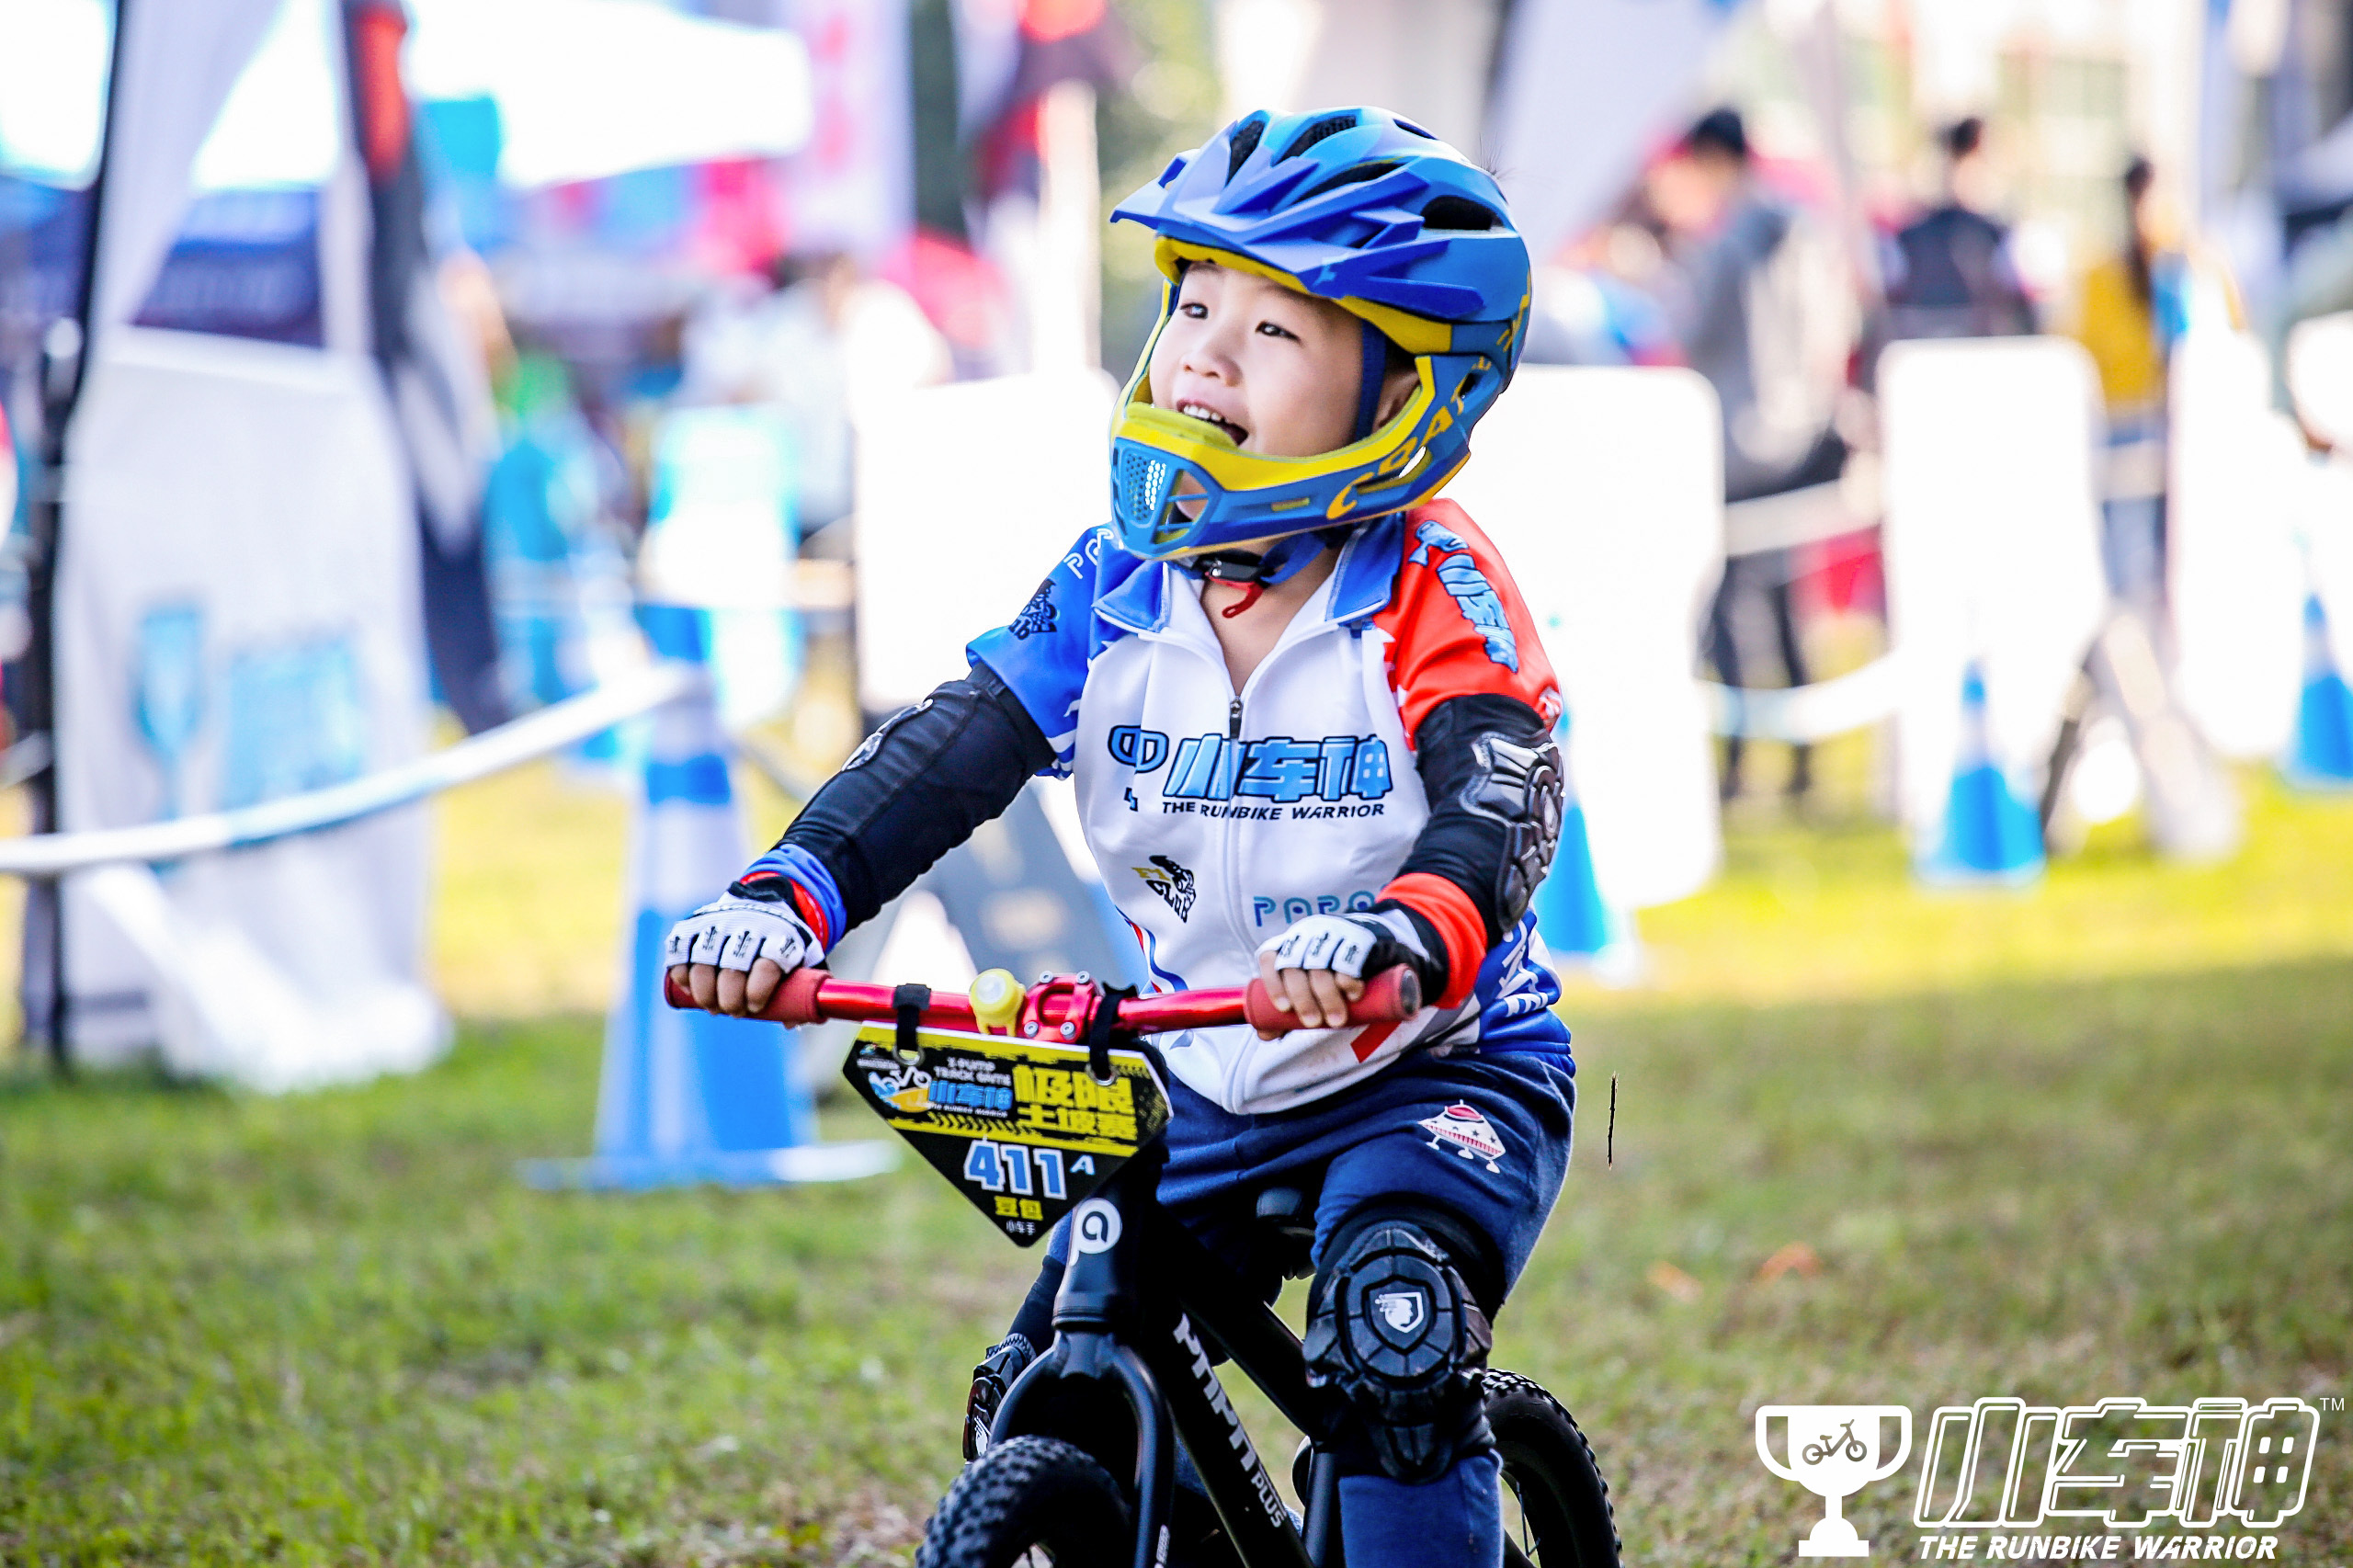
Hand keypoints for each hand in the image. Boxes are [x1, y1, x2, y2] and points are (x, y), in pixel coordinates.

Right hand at [663, 895, 816, 1017]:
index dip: (757, 993)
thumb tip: (790, 1024)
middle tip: (733, 1012)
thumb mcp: (803, 958)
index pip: (766, 967)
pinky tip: (690, 988)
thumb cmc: (781, 942)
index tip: (755, 1008)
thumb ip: (803, 989)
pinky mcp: (694, 923)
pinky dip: (682, 975)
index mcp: (779, 935)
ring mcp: (719, 923)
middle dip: (730, 1000)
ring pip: (703, 962)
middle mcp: (747, 926)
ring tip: (712, 1007)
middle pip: (732, 969)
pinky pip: (679, 951)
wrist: (761, 903)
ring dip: (704, 993)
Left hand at [1253, 914, 1379, 1036]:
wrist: (1368, 944)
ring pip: (1321, 966)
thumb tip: (1265, 1035)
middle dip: (1303, 999)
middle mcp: (1305, 935)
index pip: (1269, 959)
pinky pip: (1348, 959)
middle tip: (1313, 1023)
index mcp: (1286, 945)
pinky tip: (1352, 997)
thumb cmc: (1327, 972)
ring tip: (1336, 1021)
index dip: (1273, 984)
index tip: (1284, 1009)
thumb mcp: (1305, 986)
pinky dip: (1349, 981)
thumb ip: (1284, 1011)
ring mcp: (1330, 933)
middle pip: (1294, 966)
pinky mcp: (1356, 938)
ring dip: (1327, 997)